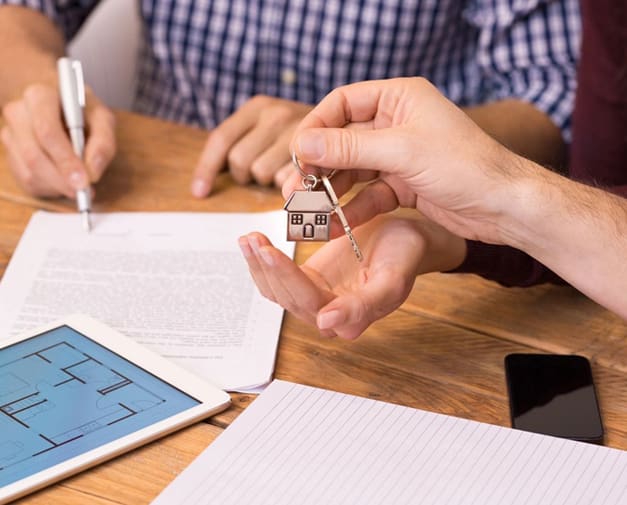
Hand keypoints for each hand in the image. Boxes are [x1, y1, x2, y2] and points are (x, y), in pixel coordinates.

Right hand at [1, 83, 115, 197]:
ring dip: (57, 186)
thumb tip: (92, 173)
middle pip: (34, 155)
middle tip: (83, 191)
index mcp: (40, 96)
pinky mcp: (10, 154)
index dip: (66, 160)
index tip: (83, 180)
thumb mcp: (102, 119)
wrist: (60, 107)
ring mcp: (10, 135)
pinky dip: (50, 188)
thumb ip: (103, 143)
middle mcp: (18, 113)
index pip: (47, 131)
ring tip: (78, 186)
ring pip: (29, 172)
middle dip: (62, 179)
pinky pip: (27, 181)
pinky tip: (64, 182)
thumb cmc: (82, 112)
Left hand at [191, 95, 312, 196]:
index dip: (206, 169)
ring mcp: (297, 133)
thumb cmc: (298, 133)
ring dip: (267, 180)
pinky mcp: (316, 154)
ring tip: (282, 170)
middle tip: (260, 171)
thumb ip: (242, 143)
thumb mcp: (267, 126)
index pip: (221, 140)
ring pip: (261, 174)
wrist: (346, 123)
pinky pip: (286, 181)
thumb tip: (204, 182)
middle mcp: (275, 114)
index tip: (200, 192)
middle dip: (245, 174)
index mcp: (257, 107)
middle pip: (239, 161)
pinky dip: (288, 184)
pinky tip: (297, 175)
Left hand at [239, 214, 464, 339]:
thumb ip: (364, 305)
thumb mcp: (392, 278)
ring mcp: (315, 299)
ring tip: (248, 238)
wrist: (406, 239)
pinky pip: (278, 278)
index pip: (308, 301)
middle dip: (266, 267)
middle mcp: (328, 316)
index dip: (286, 277)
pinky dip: (263, 261)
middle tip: (252, 238)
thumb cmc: (404, 256)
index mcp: (349, 320)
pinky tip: (253, 243)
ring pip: (276, 290)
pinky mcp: (308, 282)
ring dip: (259, 265)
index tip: (269, 252)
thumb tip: (325, 324)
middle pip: (286, 296)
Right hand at [286, 77, 529, 245]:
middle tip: (294, 188)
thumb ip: (348, 148)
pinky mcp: (402, 184)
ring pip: (352, 170)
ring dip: (330, 190)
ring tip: (306, 210)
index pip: (342, 104)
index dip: (315, 127)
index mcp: (399, 98)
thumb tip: (302, 143)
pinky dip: (351, 208)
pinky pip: (367, 193)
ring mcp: (398, 155)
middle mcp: (396, 122)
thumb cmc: (465, 166)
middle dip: (317, 165)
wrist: (505, 207)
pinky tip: (334, 224)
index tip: (296, 153)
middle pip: (342, 140)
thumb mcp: (402, 152)